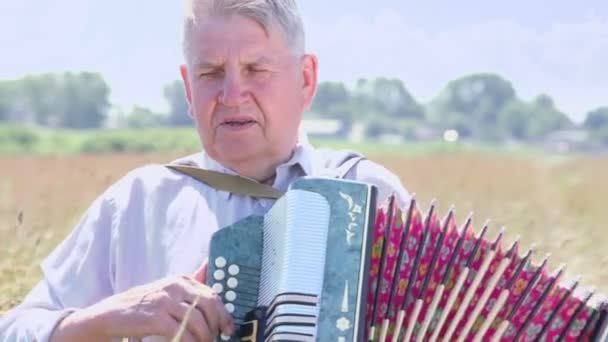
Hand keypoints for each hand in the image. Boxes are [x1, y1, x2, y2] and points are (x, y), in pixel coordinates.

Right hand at [51, 260, 233, 341]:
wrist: (110, 315)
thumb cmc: (144, 306)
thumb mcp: (168, 292)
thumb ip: (190, 288)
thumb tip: (210, 270)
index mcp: (182, 279)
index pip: (212, 294)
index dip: (224, 314)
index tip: (228, 329)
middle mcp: (175, 286)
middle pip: (209, 305)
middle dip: (217, 325)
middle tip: (217, 339)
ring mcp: (165, 300)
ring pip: (198, 321)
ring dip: (204, 338)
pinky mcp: (155, 317)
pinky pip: (182, 333)